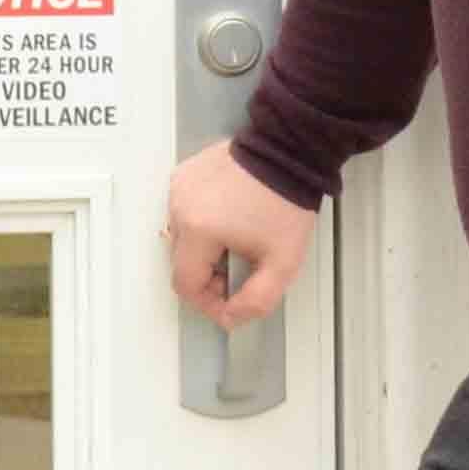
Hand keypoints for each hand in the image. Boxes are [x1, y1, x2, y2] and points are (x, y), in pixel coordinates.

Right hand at [164, 138, 317, 329]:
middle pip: (183, 260)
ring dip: (205, 248)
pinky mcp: (185, 173)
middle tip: (241, 268)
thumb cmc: (286, 206)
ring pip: (182, 236)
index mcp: (197, 231)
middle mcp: (179, 208)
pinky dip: (201, 222)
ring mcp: (179, 187)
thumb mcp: (282, 264)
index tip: (231, 302)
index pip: (185, 284)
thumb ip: (256, 301)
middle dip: (209, 275)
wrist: (290, 151)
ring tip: (237, 239)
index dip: (207, 302)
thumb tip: (229, 318)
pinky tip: (229, 214)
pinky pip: (185, 210)